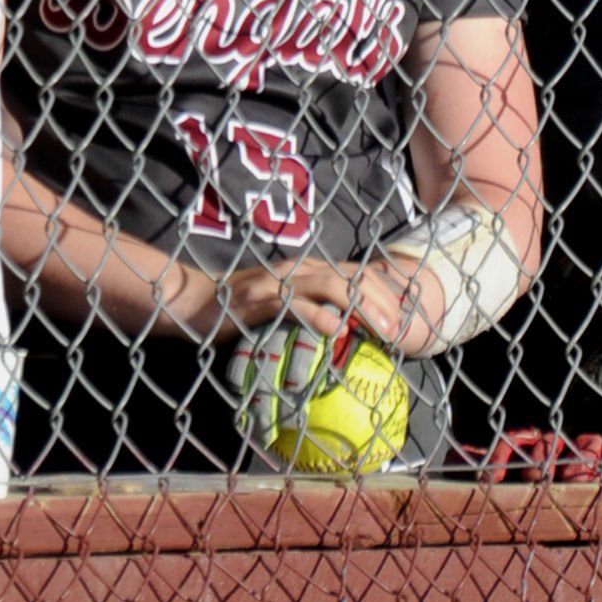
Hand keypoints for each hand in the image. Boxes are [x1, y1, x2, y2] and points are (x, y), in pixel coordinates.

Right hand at [221, 255, 405, 345]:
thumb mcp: (287, 302)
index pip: (357, 272)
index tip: (404, 319)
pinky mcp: (260, 301)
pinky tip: (336, 332)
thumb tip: (352, 325)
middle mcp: (298, 269)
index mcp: (308, 268)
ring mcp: (279, 283)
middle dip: (381, 302)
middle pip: (351, 277)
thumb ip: (316, 306)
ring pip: (330, 286)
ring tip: (381, 332)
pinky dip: (318, 317)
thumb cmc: (244, 307)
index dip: (385, 292)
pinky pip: (294, 306)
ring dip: (360, 308)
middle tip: (399, 333)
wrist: (197, 302)